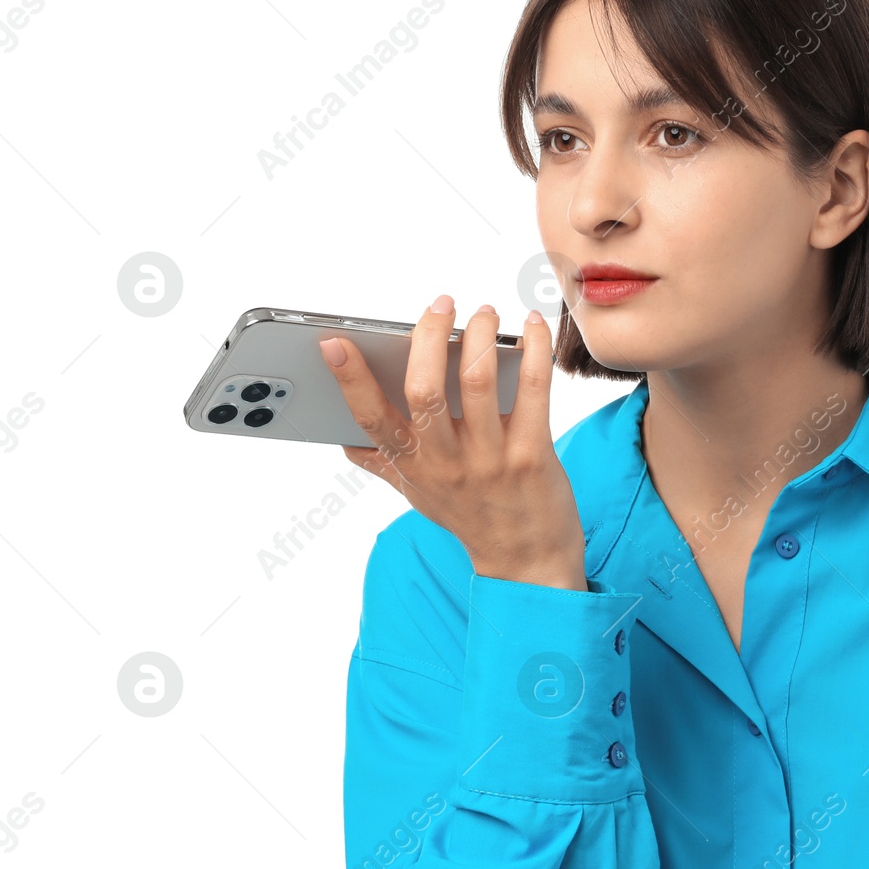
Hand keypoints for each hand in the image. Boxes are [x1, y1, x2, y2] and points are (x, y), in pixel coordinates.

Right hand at [318, 297, 588, 590]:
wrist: (527, 563)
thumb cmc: (471, 518)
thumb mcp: (419, 495)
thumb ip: (386, 463)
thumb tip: (346, 440)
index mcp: (411, 465)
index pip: (369, 419)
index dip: (349, 379)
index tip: (333, 342)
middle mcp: (445, 462)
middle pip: (423, 390)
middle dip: (428, 337)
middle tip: (441, 304)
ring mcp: (489, 459)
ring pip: (477, 383)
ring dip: (481, 336)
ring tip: (485, 312)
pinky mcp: (532, 454)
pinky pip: (533, 391)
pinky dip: (534, 351)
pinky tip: (534, 327)